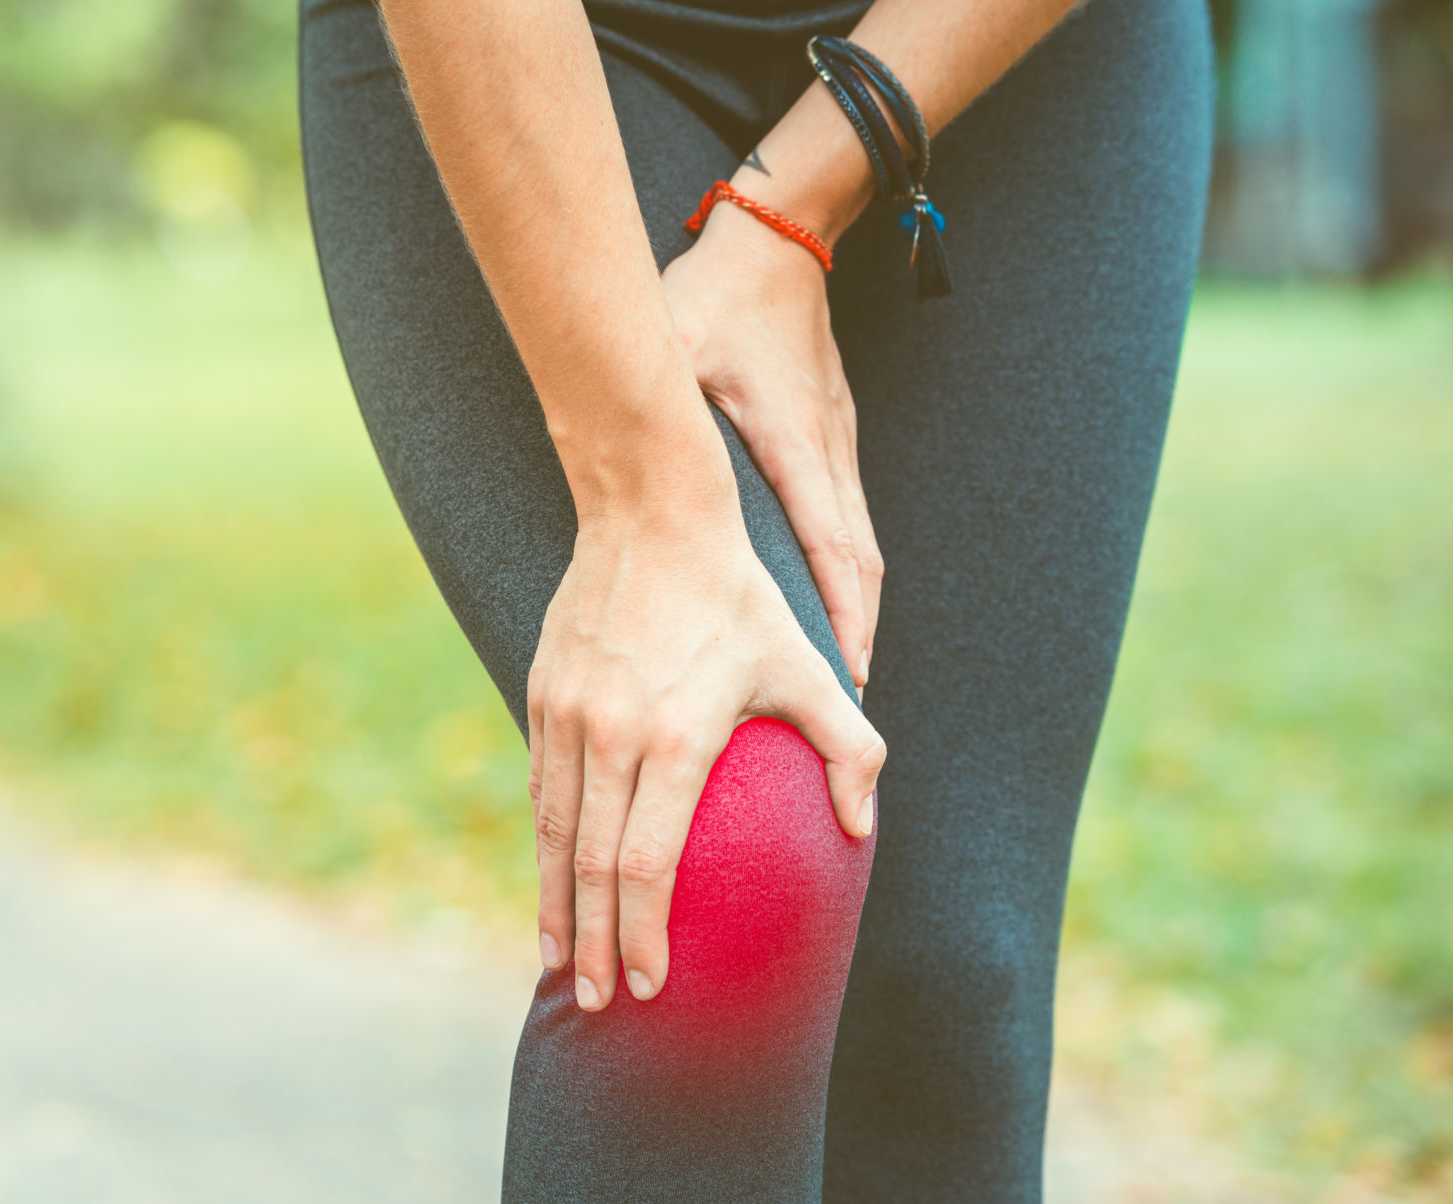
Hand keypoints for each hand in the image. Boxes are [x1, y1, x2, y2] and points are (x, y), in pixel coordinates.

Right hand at [528, 508, 884, 1010]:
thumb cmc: (738, 596)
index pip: (645, 863)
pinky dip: (544, 846)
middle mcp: (610, 735)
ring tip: (559, 962)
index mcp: (674, 738)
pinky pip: (541, 789)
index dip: (642, 933)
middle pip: (590, 866)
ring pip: (552, 834)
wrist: (650, 513)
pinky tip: (551, 880)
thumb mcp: (806, 666)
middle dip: (593, 945)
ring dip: (556, 905)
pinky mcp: (542, 696)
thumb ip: (848, 748)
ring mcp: (568, 716)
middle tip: (597, 1005)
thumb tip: (865, 828)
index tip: (649, 985)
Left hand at [662, 206, 883, 689]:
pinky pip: (844, 520)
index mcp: (794, 440)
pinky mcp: (831, 437)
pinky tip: (824, 607)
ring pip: (858, 546)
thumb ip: (654, 389)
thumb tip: (611, 426)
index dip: (842, 615)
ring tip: (837, 674)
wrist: (779, 237)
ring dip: (853, 607)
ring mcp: (837, 444)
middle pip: (859, 563)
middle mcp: (828, 451)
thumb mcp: (678, 342)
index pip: (830, 546)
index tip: (847, 674)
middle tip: (846, 699)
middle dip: (855, 631)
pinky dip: (843, 572)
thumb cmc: (718, 293)